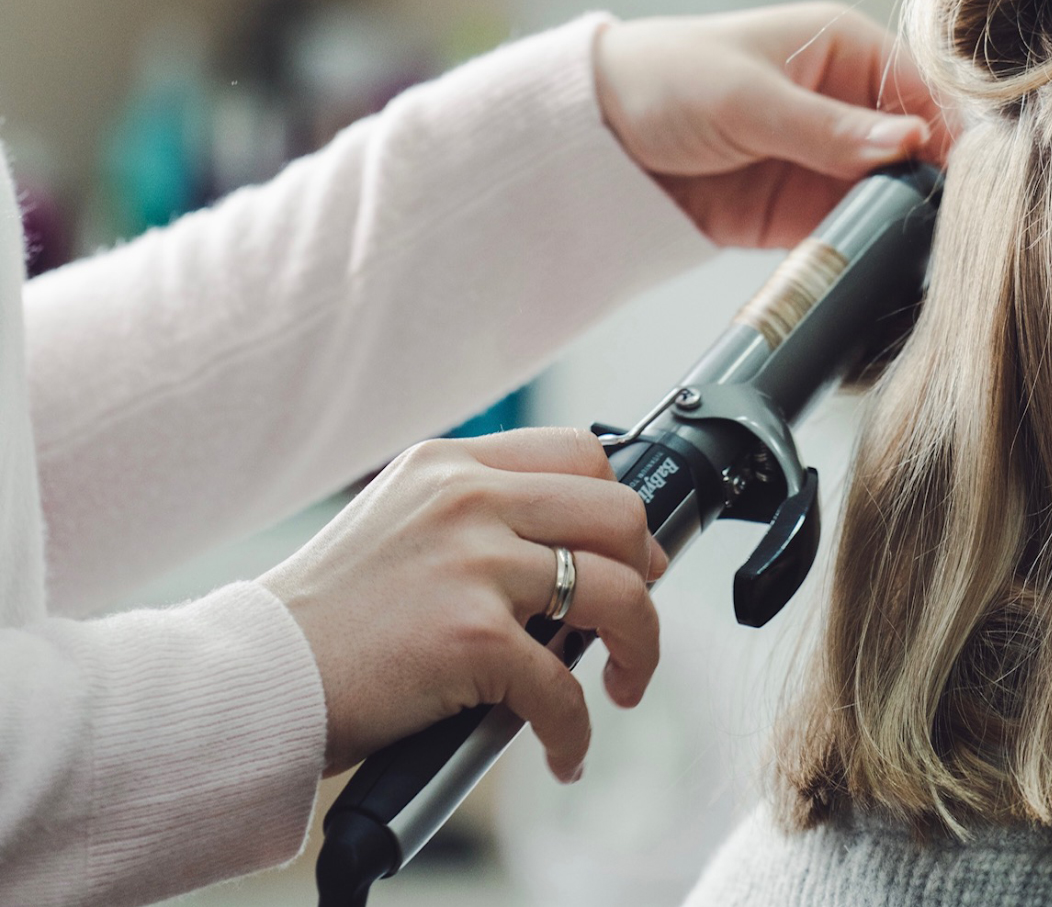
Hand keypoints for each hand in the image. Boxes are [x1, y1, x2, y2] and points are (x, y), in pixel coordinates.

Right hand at [259, 428, 664, 779]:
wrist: (253, 679)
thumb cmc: (326, 618)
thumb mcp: (400, 523)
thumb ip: (476, 518)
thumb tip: (569, 554)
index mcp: (452, 466)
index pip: (581, 453)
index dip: (617, 510)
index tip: (622, 555)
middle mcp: (468, 499)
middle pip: (618, 514)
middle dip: (645, 574)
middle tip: (627, 621)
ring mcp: (473, 564)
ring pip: (619, 593)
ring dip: (640, 650)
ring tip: (620, 685)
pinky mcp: (472, 638)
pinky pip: (565, 689)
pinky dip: (574, 732)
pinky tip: (562, 751)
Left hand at [594, 1, 952, 247]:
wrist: (594, 135)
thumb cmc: (666, 80)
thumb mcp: (746, 99)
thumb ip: (827, 129)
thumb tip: (912, 142)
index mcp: (847, 51)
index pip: (924, 96)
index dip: (946, 139)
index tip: (958, 187)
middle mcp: (847, 107)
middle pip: (917, 154)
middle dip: (927, 191)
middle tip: (939, 232)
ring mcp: (826, 164)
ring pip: (889, 200)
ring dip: (897, 227)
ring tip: (912, 255)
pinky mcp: (799, 213)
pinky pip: (848, 235)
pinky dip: (861, 252)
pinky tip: (874, 268)